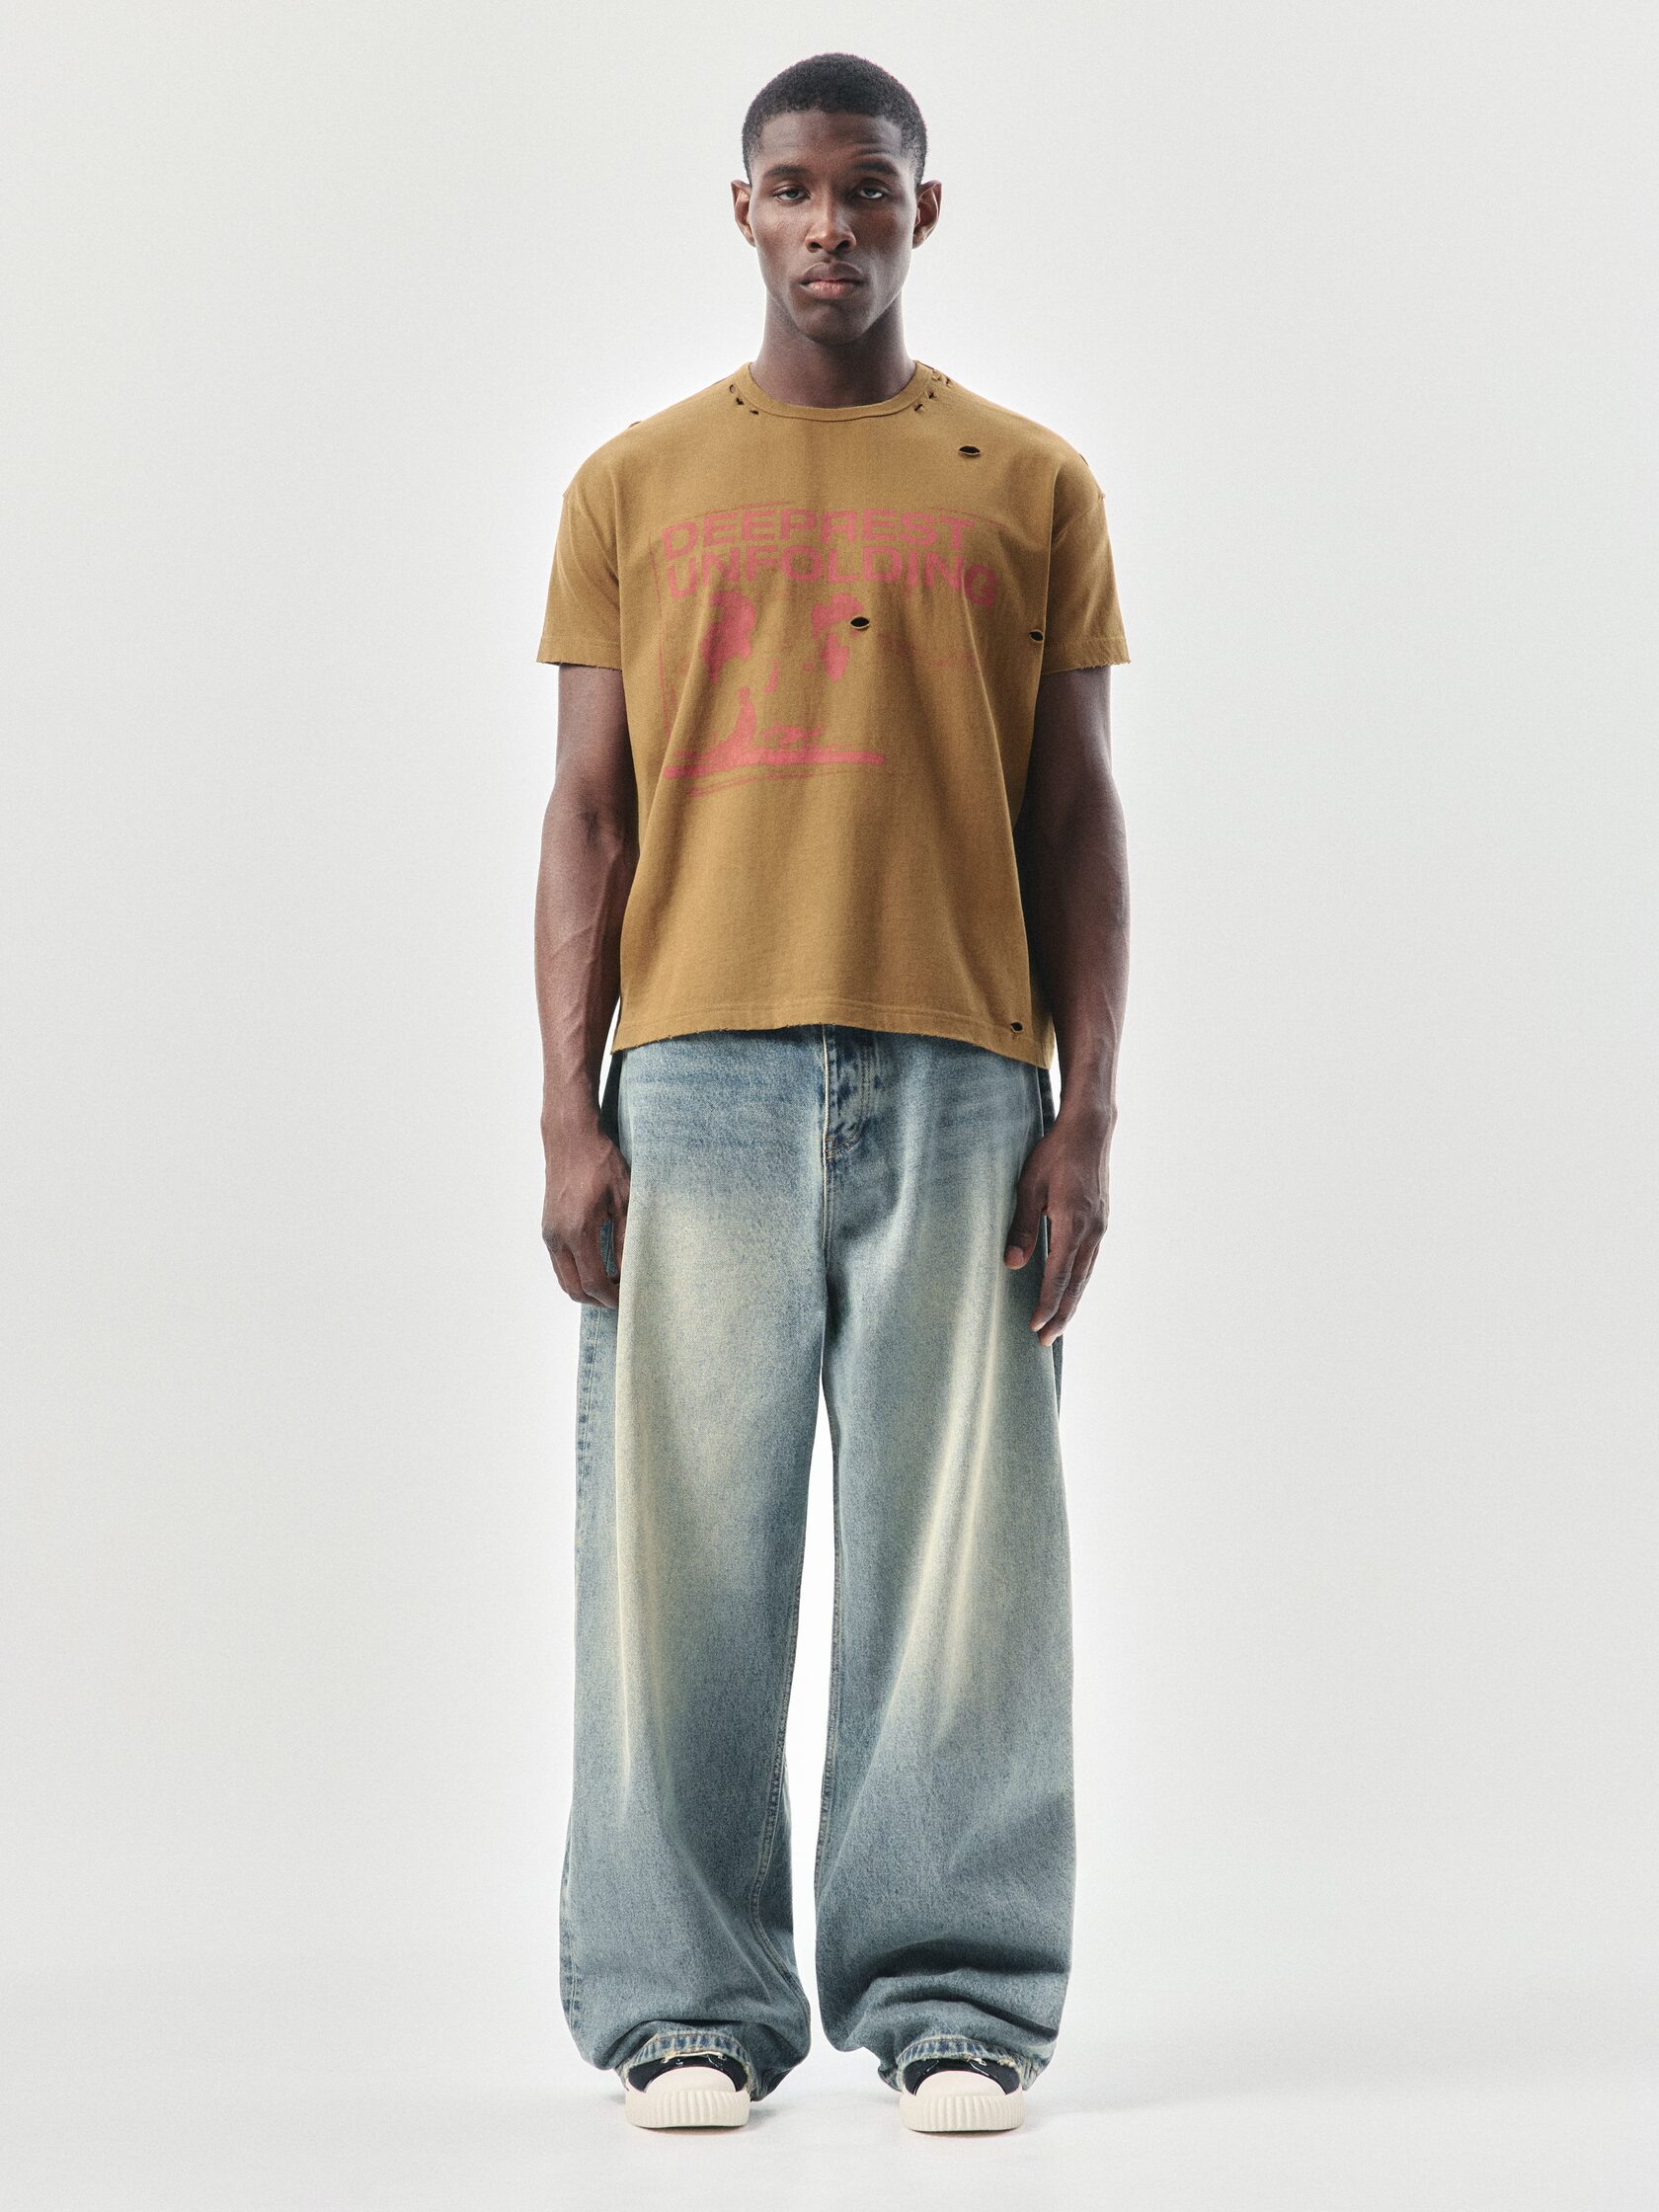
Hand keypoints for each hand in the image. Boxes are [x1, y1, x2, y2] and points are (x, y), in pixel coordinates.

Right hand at [542, 1119, 630, 1308]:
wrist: (570, 1137)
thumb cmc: (600, 1162)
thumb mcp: (625, 1199)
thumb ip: (627, 1239)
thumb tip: (632, 1271)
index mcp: (578, 1231)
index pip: (593, 1282)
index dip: (612, 1297)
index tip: (629, 1299)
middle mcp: (558, 1237)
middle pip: (574, 1289)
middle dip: (598, 1300)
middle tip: (622, 1296)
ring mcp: (549, 1233)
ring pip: (564, 1279)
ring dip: (586, 1288)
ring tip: (613, 1282)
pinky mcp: (547, 1227)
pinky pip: (560, 1263)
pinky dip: (577, 1273)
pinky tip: (598, 1264)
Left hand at [1003, 1105, 1112, 1347]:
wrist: (1090, 1130)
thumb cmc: (1054, 1154)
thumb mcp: (1029, 1187)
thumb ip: (1022, 1226)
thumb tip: (1013, 1264)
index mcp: (1073, 1223)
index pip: (1058, 1275)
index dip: (1047, 1304)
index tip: (1036, 1327)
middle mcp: (1092, 1230)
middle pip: (1076, 1283)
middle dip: (1061, 1313)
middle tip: (1046, 1340)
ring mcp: (1100, 1226)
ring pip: (1086, 1274)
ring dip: (1072, 1300)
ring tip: (1058, 1323)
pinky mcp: (1101, 1221)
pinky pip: (1090, 1260)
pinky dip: (1079, 1280)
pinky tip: (1071, 1289)